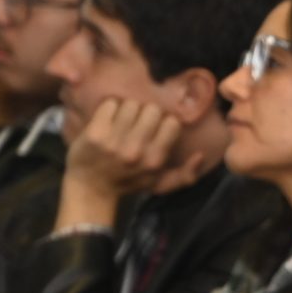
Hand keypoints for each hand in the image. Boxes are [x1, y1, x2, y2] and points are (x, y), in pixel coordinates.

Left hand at [58, 98, 208, 224]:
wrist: (91, 188)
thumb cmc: (129, 183)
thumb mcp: (160, 184)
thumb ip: (185, 175)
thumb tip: (200, 156)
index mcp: (155, 160)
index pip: (172, 122)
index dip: (164, 122)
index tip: (155, 128)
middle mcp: (136, 150)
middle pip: (153, 109)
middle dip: (146, 113)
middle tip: (138, 122)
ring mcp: (114, 141)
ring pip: (131, 103)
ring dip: (127, 109)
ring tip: (122, 121)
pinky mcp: (95, 132)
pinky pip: (110, 104)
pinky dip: (109, 108)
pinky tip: (108, 119)